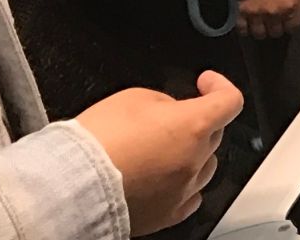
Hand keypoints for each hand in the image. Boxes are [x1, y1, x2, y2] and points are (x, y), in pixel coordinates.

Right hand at [75, 70, 242, 233]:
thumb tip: (172, 112)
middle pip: (214, 134)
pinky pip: (190, 198)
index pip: (230, 101)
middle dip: (197, 121)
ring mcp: (183, 190)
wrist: (69, 185)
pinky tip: (167, 178)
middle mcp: (195, 160)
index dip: (219, 86)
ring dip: (193, 154)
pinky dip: (183, 185)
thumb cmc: (96, 141)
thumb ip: (164, 102)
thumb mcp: (133, 98)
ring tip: (162, 150)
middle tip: (166, 119)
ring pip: (205, 167)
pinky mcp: (166, 215)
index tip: (204, 84)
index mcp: (193, 126)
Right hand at [236, 0, 299, 39]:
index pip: (293, 26)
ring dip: (259, 27)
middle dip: (275, 26)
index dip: (291, 22)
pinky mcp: (236, 14)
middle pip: (275, 32)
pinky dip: (244, 25)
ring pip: (258, 33)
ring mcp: (254, 15)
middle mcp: (273, 14)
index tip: (288, 19)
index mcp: (290, 4)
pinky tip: (245, 18)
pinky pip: (241, 29)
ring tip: (258, 19)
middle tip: (272, 18)